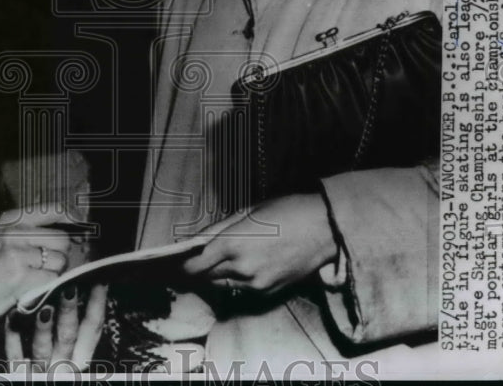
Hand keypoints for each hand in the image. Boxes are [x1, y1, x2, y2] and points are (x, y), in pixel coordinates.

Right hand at [0, 208, 72, 317]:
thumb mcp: (0, 236)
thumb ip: (28, 230)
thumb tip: (66, 232)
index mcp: (11, 219)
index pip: (52, 209)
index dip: (71, 217)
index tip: (80, 225)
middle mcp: (16, 233)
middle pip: (61, 239)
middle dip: (59, 254)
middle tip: (46, 262)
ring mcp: (19, 254)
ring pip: (59, 261)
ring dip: (52, 271)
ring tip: (34, 275)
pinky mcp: (22, 277)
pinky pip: (50, 279)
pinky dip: (45, 285)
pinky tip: (31, 285)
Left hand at [5, 283, 106, 372]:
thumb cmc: (53, 360)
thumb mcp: (70, 345)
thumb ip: (73, 321)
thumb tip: (78, 283)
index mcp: (79, 354)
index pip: (92, 327)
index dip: (97, 303)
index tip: (99, 278)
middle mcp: (62, 365)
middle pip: (68, 337)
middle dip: (69, 312)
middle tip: (69, 286)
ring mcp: (40, 372)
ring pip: (42, 350)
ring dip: (43, 328)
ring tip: (43, 306)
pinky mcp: (17, 375)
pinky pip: (14, 356)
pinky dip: (14, 336)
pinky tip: (13, 315)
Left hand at [182, 194, 337, 297]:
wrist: (325, 229)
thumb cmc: (287, 210)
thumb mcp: (248, 210)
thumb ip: (219, 227)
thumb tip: (197, 238)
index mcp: (233, 243)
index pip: (195, 265)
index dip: (182, 265)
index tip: (177, 261)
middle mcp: (242, 268)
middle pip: (206, 277)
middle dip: (198, 268)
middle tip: (195, 258)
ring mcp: (256, 283)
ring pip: (222, 285)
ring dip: (216, 274)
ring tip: (221, 258)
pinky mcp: (268, 291)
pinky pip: (242, 289)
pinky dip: (236, 280)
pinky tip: (243, 264)